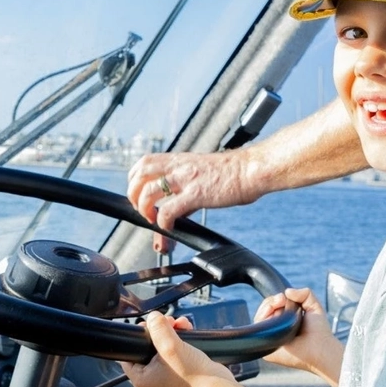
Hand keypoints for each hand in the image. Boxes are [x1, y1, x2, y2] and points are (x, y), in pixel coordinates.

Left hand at [120, 312, 233, 386]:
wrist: (216, 386)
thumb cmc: (192, 377)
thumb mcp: (170, 348)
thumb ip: (159, 329)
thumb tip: (153, 317)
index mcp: (142, 377)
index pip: (128, 354)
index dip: (137, 336)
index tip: (147, 326)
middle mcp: (152, 376)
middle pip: (147, 345)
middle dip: (158, 330)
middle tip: (166, 322)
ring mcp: (167, 371)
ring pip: (163, 343)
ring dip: (171, 330)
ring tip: (179, 323)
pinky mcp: (180, 367)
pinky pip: (175, 347)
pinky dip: (180, 336)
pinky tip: (186, 328)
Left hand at [127, 151, 259, 252]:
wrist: (252, 169)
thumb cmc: (234, 173)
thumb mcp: (204, 173)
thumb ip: (187, 189)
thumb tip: (178, 211)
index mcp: (181, 160)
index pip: (145, 162)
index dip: (135, 178)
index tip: (137, 192)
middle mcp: (180, 167)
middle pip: (141, 174)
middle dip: (133, 193)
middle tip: (141, 208)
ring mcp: (187, 180)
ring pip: (149, 191)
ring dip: (144, 208)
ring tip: (152, 219)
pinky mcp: (197, 194)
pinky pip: (169, 209)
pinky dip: (163, 221)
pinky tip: (170, 226)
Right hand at [254, 288, 342, 385]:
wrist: (321, 349)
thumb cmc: (319, 331)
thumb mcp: (314, 305)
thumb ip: (305, 293)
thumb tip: (287, 291)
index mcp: (284, 319)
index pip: (271, 305)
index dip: (274, 299)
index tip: (282, 297)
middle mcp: (276, 328)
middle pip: (263, 310)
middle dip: (270, 302)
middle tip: (281, 301)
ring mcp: (270, 338)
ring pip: (259, 320)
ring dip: (267, 310)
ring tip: (278, 309)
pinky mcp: (267, 350)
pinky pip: (258, 334)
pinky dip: (263, 324)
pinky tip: (272, 321)